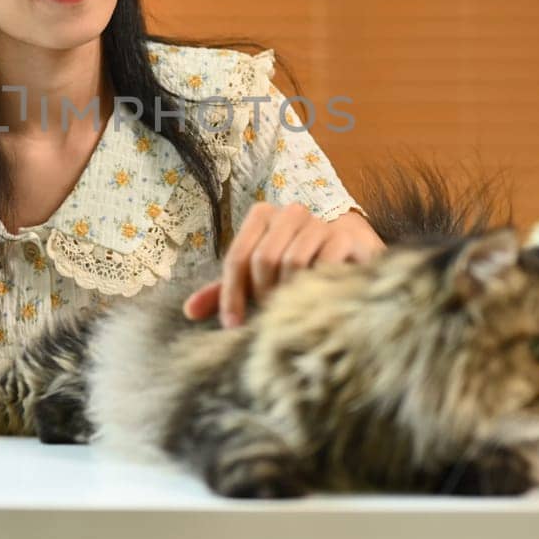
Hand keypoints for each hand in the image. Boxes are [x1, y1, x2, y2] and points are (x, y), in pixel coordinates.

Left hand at [182, 205, 385, 327]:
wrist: (349, 253)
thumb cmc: (295, 267)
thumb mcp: (257, 278)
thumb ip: (226, 290)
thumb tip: (189, 311)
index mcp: (262, 215)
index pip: (238, 255)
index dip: (231, 293)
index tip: (232, 325)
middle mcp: (290, 213)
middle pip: (264, 258)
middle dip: (262, 294)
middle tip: (267, 317)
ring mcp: (320, 223)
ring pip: (292, 260)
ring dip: (287, 292)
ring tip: (290, 311)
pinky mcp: (345, 237)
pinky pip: (324, 262)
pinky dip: (315, 286)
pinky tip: (315, 301)